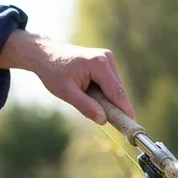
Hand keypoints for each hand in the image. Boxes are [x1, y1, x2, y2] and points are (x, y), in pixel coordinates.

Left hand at [0, 30, 133, 123]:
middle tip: (104, 120)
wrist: (45, 54)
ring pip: (114, 87)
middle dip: (113, 106)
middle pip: (117, 90)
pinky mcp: (105, 61)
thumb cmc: (53, 71)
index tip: (132, 124)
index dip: (125, 109)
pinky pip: (110, 83)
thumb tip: (103, 120)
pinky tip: (89, 93)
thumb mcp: (66, 92)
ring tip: (85, 99)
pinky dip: (103, 92)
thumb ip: (85, 106)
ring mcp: (107, 58)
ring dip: (106, 99)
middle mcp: (107, 58)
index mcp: (99, 64)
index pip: (116, 91)